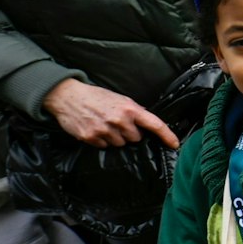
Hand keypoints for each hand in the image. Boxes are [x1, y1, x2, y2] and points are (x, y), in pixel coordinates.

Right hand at [44, 78, 179, 149]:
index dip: (167, 136)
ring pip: (120, 144)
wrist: (67, 96)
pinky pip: (104, 146)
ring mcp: (105, 130)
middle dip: (130, 133)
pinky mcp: (91, 138)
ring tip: (105, 125)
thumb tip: (148, 123)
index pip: (155, 124)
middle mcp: (119, 120)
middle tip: (118, 123)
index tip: (175, 144)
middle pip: (136, 138)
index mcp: (129, 109)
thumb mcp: (119, 99)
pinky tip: (95, 129)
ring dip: (115, 138)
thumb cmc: (96, 96)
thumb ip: (134, 111)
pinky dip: (102, 140)